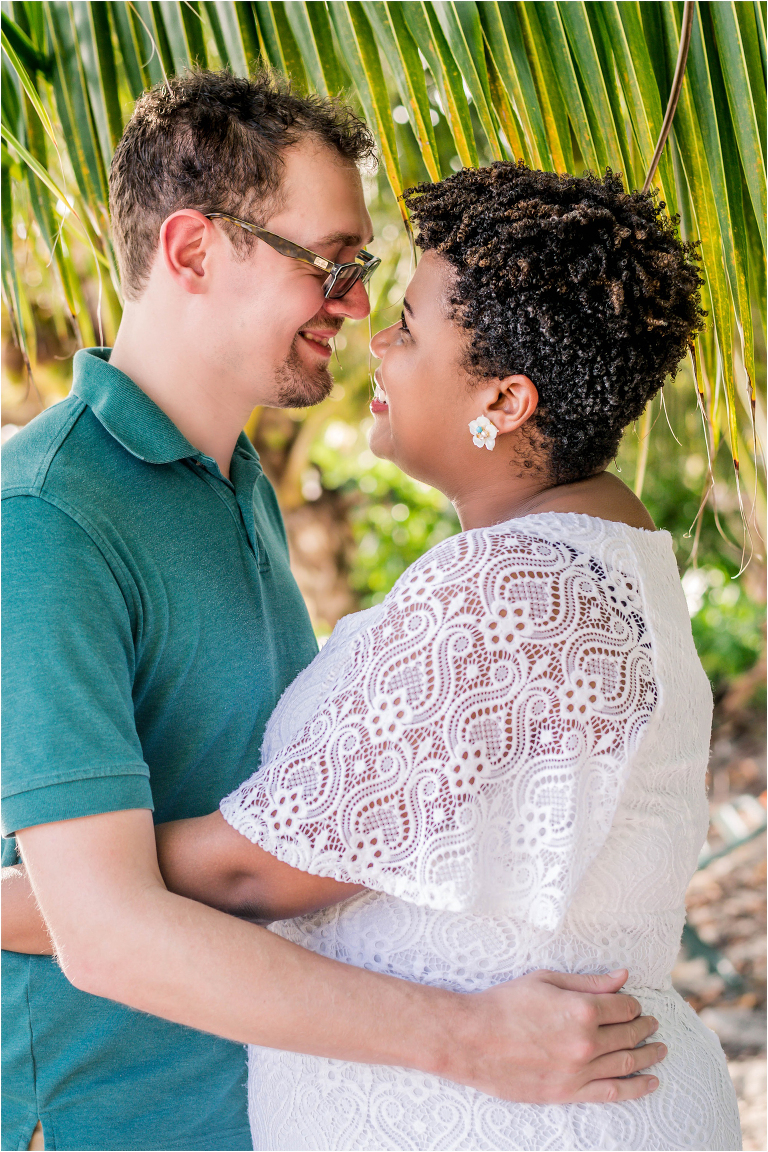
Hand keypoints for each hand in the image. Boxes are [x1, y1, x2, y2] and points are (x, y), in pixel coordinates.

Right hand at [449, 968, 664, 1103]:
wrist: (472, 1039)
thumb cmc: (505, 1003)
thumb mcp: (546, 980)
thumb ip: (589, 982)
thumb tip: (622, 976)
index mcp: (582, 1009)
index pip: (624, 1007)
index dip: (633, 1004)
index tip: (633, 1004)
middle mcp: (586, 1042)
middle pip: (629, 1035)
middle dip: (645, 1028)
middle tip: (653, 1025)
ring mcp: (578, 1071)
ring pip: (627, 1064)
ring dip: (648, 1056)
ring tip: (660, 1051)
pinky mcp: (568, 1092)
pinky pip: (612, 1093)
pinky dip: (636, 1089)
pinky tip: (651, 1083)